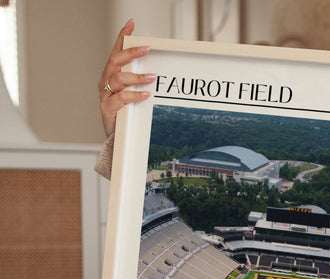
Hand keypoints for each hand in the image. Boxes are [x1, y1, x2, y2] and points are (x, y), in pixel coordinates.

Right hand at [98, 19, 155, 136]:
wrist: (116, 136)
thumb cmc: (126, 112)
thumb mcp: (132, 92)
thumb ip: (139, 80)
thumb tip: (158, 70)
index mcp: (111, 74)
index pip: (116, 51)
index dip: (122, 37)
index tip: (131, 24)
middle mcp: (106, 81)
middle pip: (115, 62)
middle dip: (130, 53)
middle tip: (146, 48)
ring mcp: (105, 94)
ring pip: (118, 79)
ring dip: (136, 77)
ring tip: (152, 77)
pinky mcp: (107, 108)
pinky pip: (120, 99)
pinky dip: (134, 95)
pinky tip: (145, 94)